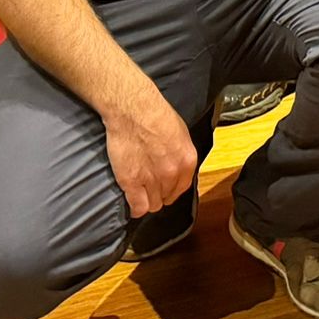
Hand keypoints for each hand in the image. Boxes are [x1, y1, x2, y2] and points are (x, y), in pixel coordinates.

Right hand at [102, 87, 197, 218]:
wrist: (133, 110)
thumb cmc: (155, 115)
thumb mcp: (180, 133)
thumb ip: (180, 155)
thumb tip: (177, 167)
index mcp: (187, 160)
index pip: (182, 188)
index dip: (172, 190)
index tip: (165, 189)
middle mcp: (172, 173)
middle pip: (167, 198)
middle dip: (159, 194)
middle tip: (149, 186)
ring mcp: (152, 180)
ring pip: (153, 205)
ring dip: (146, 200)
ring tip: (139, 191)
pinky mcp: (132, 182)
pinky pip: (137, 208)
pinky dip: (135, 207)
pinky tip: (132, 201)